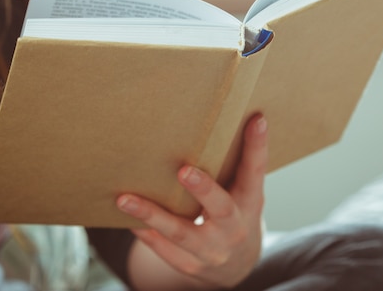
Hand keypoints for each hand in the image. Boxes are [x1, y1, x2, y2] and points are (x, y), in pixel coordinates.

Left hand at [118, 114, 267, 290]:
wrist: (235, 267)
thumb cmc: (235, 213)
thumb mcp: (243, 193)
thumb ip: (236, 165)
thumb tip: (227, 116)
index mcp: (250, 203)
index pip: (256, 172)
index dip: (258, 146)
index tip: (257, 119)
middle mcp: (234, 228)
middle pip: (221, 208)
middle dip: (203, 190)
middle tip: (184, 170)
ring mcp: (211, 250)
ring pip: (180, 232)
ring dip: (151, 214)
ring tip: (124, 199)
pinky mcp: (188, 264)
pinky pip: (162, 248)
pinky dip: (144, 232)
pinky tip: (125, 217)